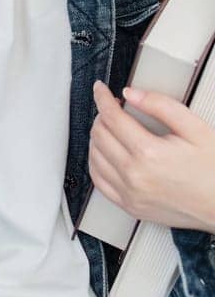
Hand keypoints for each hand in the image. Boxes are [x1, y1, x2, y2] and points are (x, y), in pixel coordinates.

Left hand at [89, 81, 214, 231]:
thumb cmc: (214, 171)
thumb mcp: (196, 130)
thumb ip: (162, 106)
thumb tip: (132, 93)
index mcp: (149, 153)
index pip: (111, 117)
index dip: (102, 98)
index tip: (101, 90)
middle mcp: (134, 175)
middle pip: (99, 134)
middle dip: (102, 115)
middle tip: (113, 109)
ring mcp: (130, 193)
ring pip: (94, 156)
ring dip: (97, 137)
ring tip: (111, 129)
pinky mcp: (130, 206)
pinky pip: (98, 181)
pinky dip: (96, 163)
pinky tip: (105, 154)